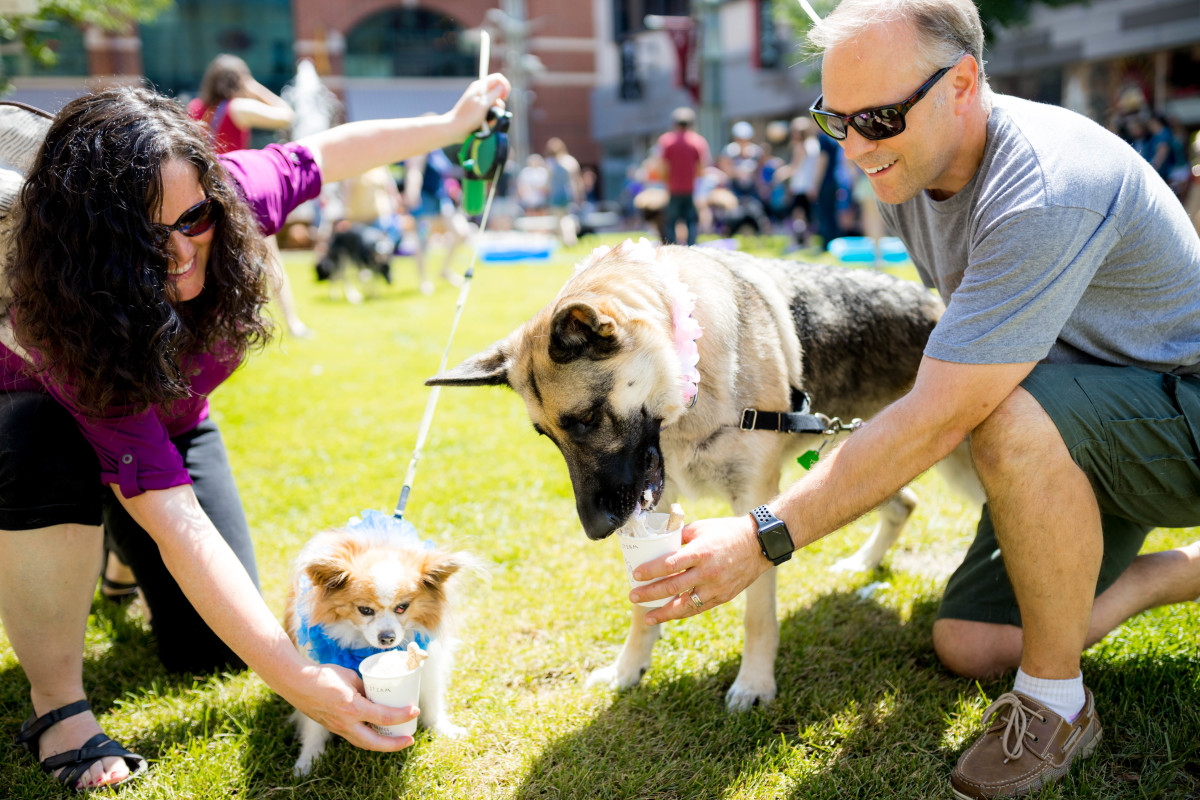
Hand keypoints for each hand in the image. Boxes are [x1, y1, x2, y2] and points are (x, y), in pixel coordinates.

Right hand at [286, 662, 418, 750]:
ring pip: (363, 743)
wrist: (296, 683)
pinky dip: (367, 736)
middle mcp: (345, 723)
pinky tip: (376, 731)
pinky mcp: (333, 727)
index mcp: (352, 708)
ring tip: (396, 738)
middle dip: (394, 745)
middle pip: (374, 743)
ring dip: (381, 744)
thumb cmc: (323, 676)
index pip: (383, 716)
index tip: (415, 710)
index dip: (402, 715)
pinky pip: (354, 736)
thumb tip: (377, 692)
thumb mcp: (350, 677)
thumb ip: (365, 687)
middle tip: (409, 739)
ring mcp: (338, 728)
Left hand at [447, 73, 510, 141]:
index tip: (504, 98)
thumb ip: (495, 94)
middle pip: (499, 93)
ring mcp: (481, 102)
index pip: (498, 78)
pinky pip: (491, 112)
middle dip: (500, 104)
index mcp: (481, 86)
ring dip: (495, 113)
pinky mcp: (481, 111)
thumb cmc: (468, 116)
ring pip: (496, 105)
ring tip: (487, 120)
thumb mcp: (484, 104)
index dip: (505, 86)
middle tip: (493, 111)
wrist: (456, 128)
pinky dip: (491, 118)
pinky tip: (485, 123)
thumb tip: (503, 86)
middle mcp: (481, 92)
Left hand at [629, 514, 771, 625]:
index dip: (651, 571)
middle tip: (633, 597)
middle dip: (650, 594)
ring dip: (664, 613)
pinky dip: (683, 613)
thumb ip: (680, 536)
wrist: (758, 545)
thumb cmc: (726, 532)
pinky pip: (699, 608)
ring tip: (647, 618)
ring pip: (685, 605)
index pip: (670, 565)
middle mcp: (707, 573)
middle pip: (673, 587)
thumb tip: (658, 541)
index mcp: (700, 552)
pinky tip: (670, 615)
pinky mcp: (723, 597)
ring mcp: (716, 587)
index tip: (636, 575)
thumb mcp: (701, 528)